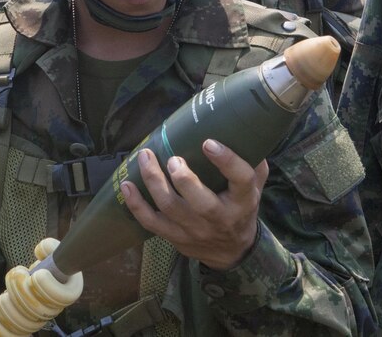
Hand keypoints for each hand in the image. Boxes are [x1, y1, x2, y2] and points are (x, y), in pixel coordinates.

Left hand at [119, 139, 268, 270]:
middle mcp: (220, 218)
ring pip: (171, 209)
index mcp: (243, 201)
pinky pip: (151, 223)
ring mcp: (195, 230)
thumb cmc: (240, 208)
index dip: (227, 161)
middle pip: (201, 203)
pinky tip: (127, 185)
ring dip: (154, 183)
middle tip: (173, 159)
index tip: (208, 142)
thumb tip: (240, 129)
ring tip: (145, 158)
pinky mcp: (175, 237)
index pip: (241, 180)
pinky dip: (136, 205)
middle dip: (183, 180)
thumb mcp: (255, 187)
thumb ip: (252, 162)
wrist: (233, 251)